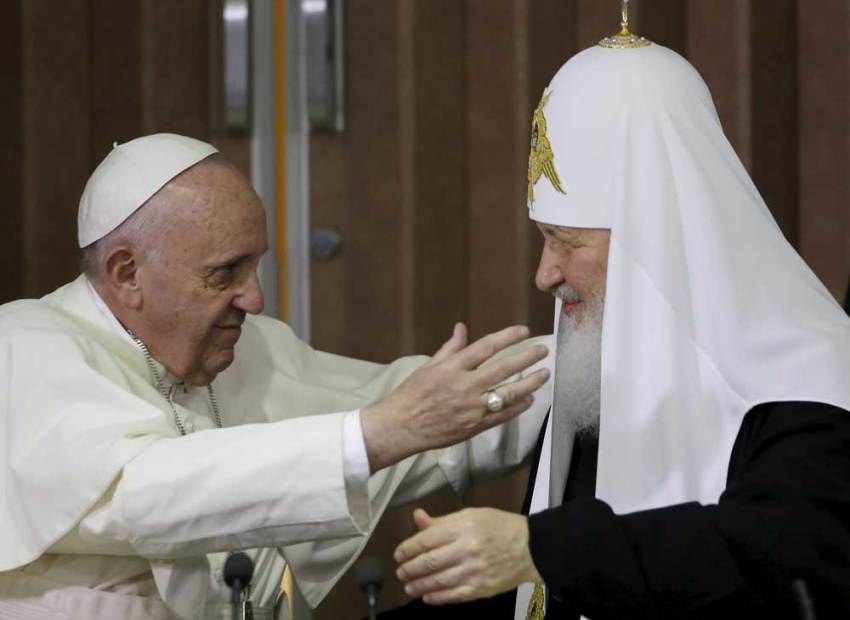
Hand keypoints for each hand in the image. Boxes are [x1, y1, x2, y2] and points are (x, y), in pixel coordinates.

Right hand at [361, 323, 549, 470]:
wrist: (401, 427)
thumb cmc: (412, 394)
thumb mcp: (429, 366)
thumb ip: (450, 348)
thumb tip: (462, 327)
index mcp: (453, 367)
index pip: (486, 347)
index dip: (508, 337)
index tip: (524, 331)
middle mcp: (465, 386)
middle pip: (504, 368)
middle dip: (527, 357)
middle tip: (543, 350)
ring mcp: (472, 408)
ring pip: (509, 393)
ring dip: (530, 383)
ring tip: (544, 374)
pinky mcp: (475, 426)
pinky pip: (503, 415)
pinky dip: (519, 407)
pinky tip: (530, 399)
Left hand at [394, 507, 542, 604]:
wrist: (532, 548)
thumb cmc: (500, 527)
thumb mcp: (471, 515)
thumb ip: (443, 520)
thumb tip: (418, 517)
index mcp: (463, 527)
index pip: (427, 539)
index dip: (408, 548)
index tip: (398, 554)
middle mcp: (467, 549)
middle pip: (430, 562)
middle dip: (410, 569)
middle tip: (400, 572)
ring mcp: (474, 571)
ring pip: (438, 581)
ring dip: (419, 585)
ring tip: (408, 586)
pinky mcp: (481, 589)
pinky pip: (453, 596)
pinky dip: (437, 597)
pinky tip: (427, 596)